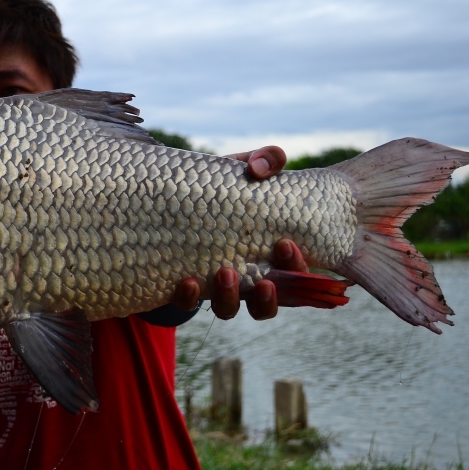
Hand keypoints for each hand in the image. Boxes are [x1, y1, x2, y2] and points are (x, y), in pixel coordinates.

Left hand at [171, 146, 305, 320]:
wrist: (172, 202)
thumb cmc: (220, 187)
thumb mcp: (243, 170)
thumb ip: (264, 161)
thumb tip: (260, 167)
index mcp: (269, 253)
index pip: (296, 274)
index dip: (297, 269)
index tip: (287, 245)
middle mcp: (246, 277)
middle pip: (269, 302)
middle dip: (271, 294)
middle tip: (266, 278)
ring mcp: (215, 287)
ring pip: (229, 308)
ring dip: (230, 298)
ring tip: (225, 274)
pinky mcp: (183, 289)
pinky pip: (187, 305)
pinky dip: (188, 298)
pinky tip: (186, 282)